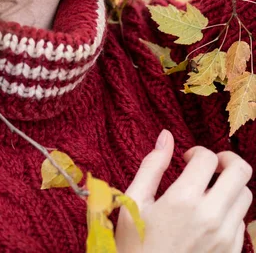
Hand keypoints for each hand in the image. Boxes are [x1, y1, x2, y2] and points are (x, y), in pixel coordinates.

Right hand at [115, 130, 252, 252]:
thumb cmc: (134, 246)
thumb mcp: (134, 202)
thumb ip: (152, 166)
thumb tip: (166, 136)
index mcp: (184, 200)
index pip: (208, 158)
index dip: (197, 151)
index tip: (186, 159)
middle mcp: (211, 217)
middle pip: (240, 171)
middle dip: (226, 160)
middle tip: (209, 165)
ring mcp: (225, 237)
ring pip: (245, 195)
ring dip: (230, 185)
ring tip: (209, 190)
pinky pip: (242, 221)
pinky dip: (230, 210)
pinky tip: (210, 214)